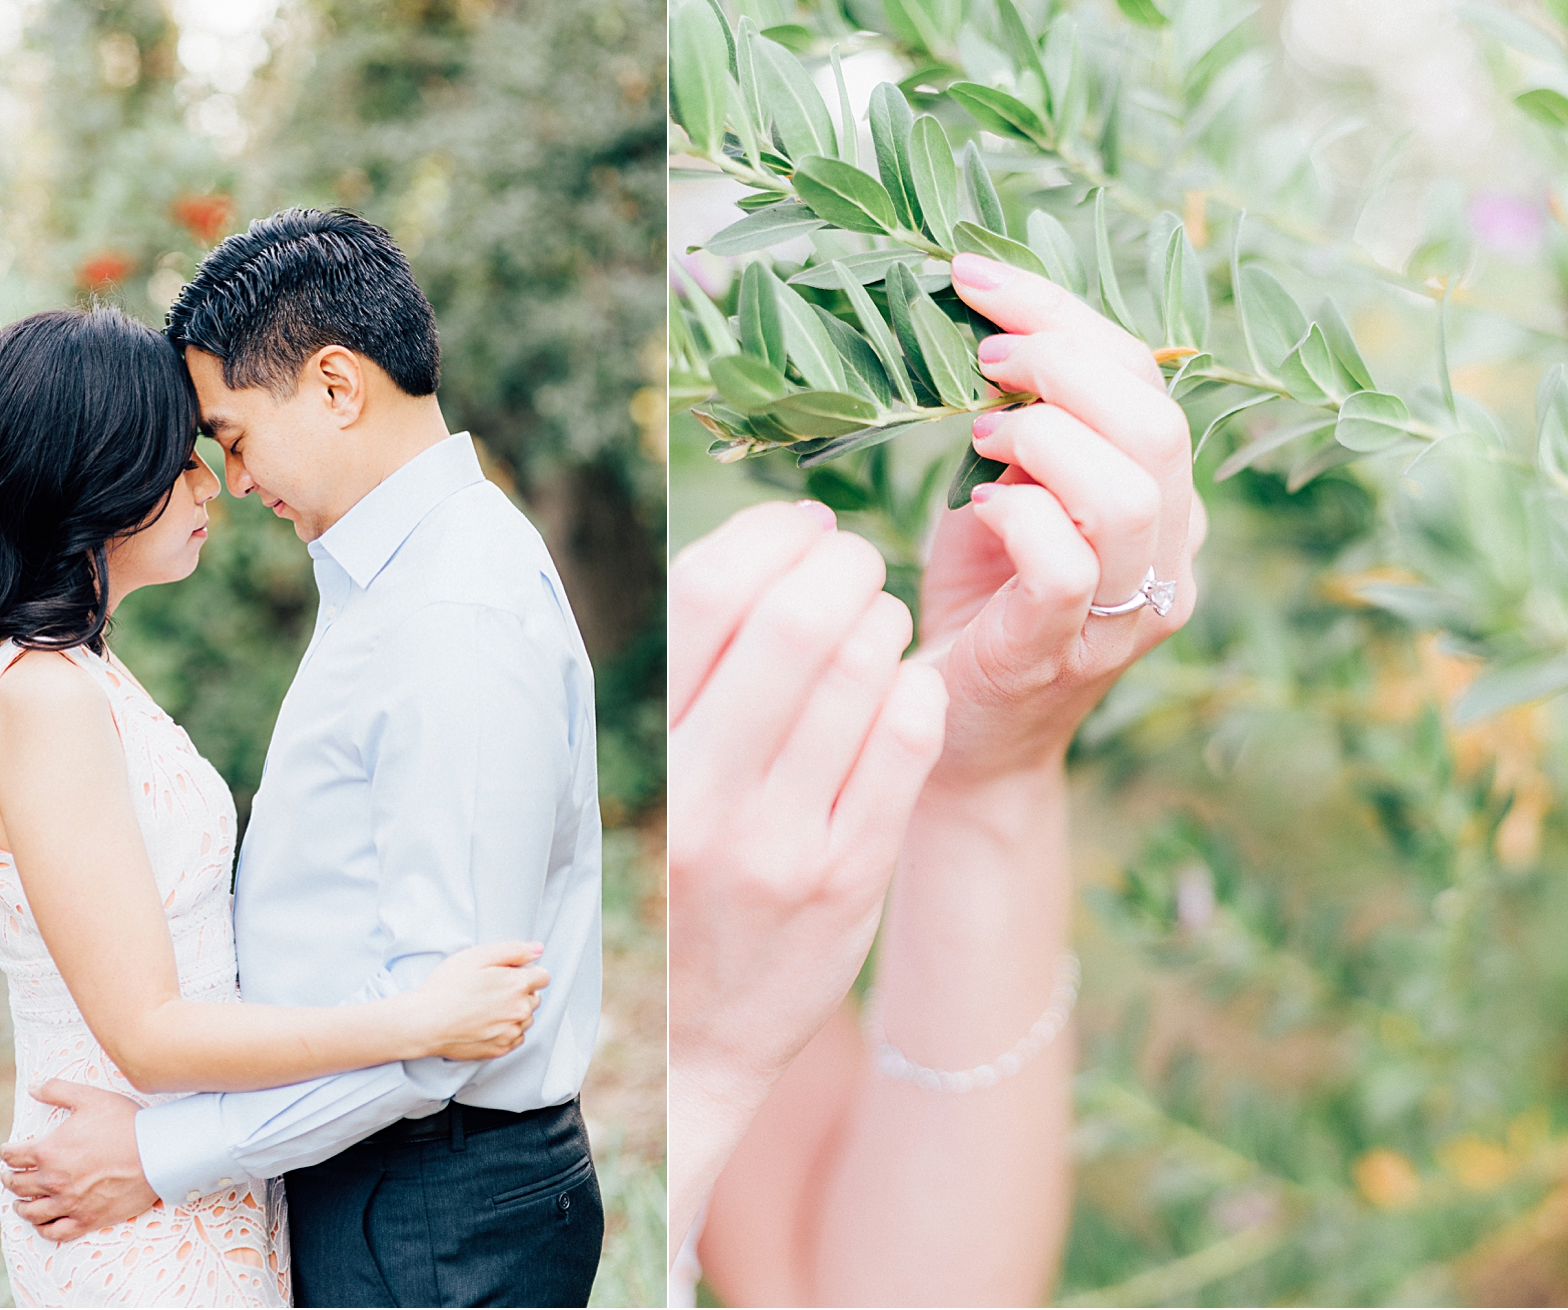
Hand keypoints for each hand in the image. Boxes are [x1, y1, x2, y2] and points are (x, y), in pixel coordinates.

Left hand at [0, 1079, 158, 1241]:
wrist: (156, 1152)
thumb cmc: (125, 1122)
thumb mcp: (90, 1097)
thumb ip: (57, 1090)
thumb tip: (32, 1086)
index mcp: (49, 1151)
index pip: (14, 1155)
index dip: (7, 1152)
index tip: (8, 1151)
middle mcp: (53, 1180)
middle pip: (18, 1184)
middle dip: (9, 1178)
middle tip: (9, 1175)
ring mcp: (69, 1203)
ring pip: (31, 1211)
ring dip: (21, 1206)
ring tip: (20, 1202)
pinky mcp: (87, 1219)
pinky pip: (54, 1232)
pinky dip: (43, 1228)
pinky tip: (42, 1223)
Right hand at [412, 941, 548, 1059]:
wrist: (425, 1022)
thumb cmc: (447, 987)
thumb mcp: (477, 956)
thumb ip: (513, 951)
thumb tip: (538, 949)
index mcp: (517, 985)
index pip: (543, 977)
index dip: (525, 972)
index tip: (506, 974)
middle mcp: (520, 1011)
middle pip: (534, 997)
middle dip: (519, 991)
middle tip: (490, 989)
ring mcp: (511, 1032)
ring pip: (525, 1018)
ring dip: (514, 1012)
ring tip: (485, 1007)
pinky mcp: (500, 1049)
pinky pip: (515, 1037)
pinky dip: (506, 1030)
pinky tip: (485, 1023)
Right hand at [668, 502, 947, 1106]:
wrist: (699, 1039)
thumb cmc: (679, 876)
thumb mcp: (660, 779)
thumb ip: (697, 677)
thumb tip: (768, 549)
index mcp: (652, 753)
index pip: (712, 596)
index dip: (772, 536)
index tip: (801, 528)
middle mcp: (712, 794)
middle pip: (799, 619)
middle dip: (845, 563)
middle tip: (855, 564)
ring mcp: (790, 839)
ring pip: (867, 670)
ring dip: (886, 620)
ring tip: (877, 624)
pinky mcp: (855, 874)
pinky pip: (910, 738)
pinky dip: (915, 688)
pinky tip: (900, 690)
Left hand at [919, 253, 1206, 790]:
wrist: (956, 732)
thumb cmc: (980, 601)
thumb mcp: (1007, 491)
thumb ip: (1025, 425)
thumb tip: (992, 331)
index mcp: (1165, 497)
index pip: (1146, 380)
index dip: (1064, 314)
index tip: (976, 277)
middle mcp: (1171, 553)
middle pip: (1157, 424)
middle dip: (1061, 364)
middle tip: (984, 361)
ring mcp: (1129, 611)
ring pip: (1129, 491)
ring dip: (1044, 436)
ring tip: (981, 436)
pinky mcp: (1067, 653)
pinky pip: (1065, 565)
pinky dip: (1018, 514)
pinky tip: (979, 504)